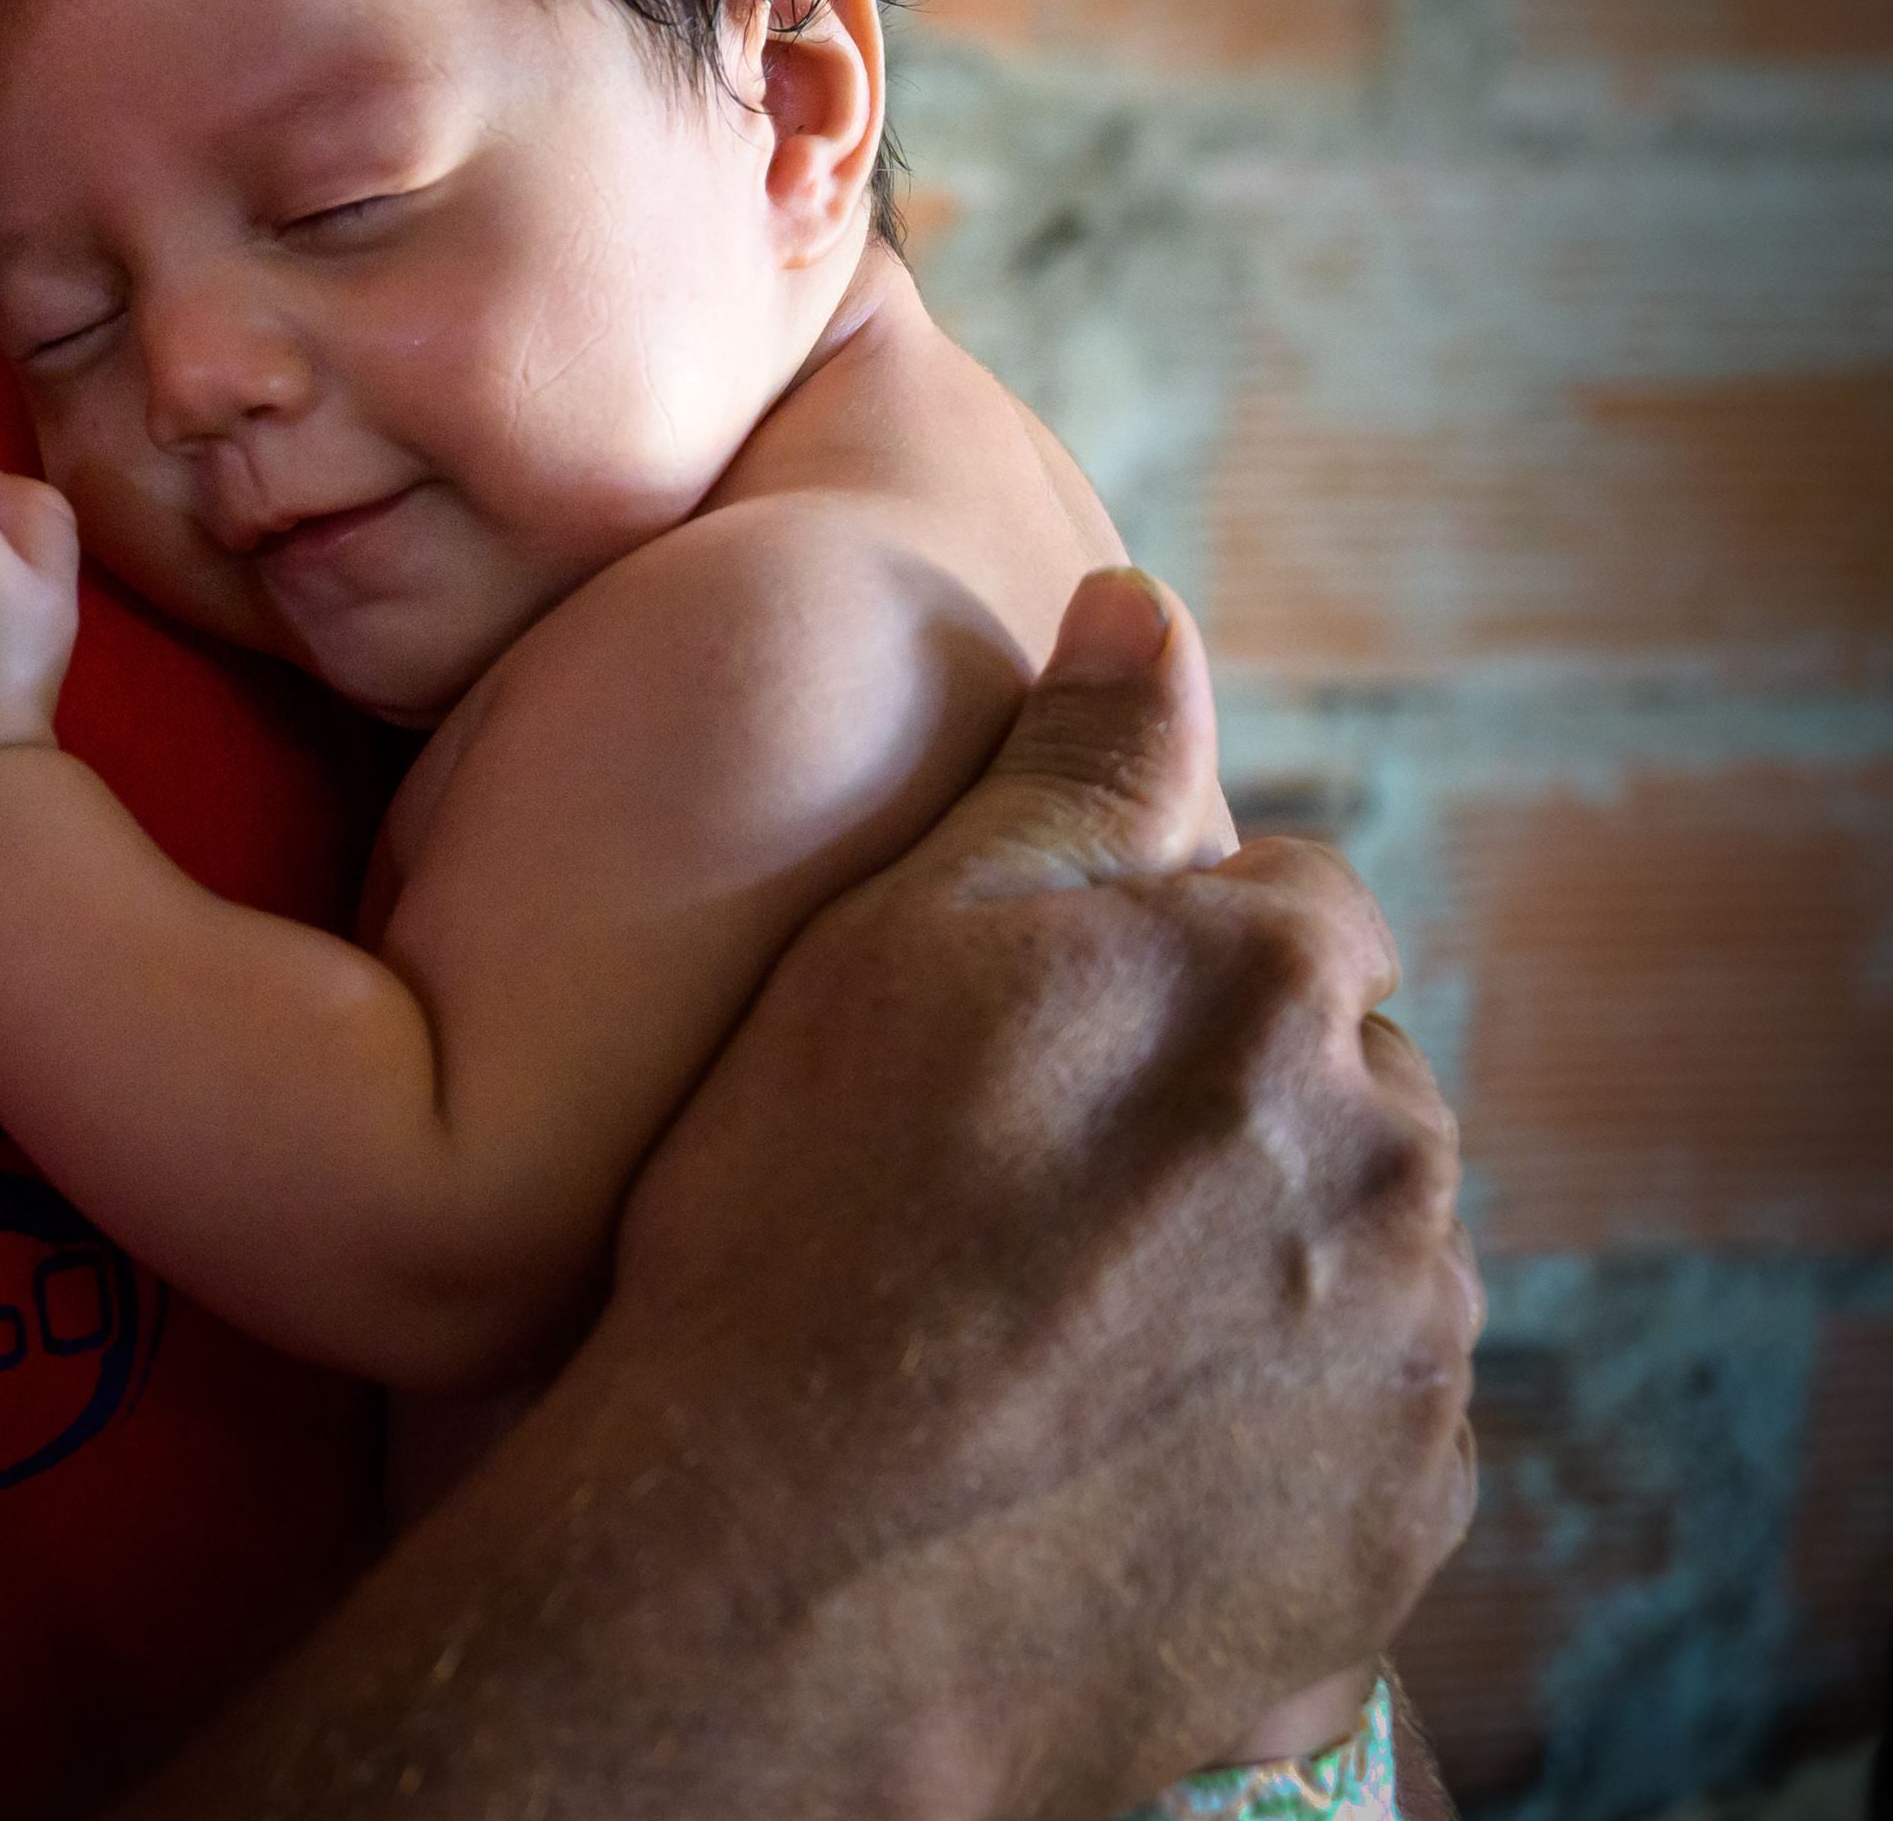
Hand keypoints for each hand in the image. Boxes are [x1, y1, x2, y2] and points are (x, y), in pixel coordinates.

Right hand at [126, 570, 1477, 1818]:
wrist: (777, 1575)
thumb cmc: (799, 1227)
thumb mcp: (898, 937)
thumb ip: (1062, 763)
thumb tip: (1145, 605)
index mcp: (1276, 985)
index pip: (1293, 912)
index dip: (1156, 964)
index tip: (1035, 1046)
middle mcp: (1388, 1161)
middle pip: (1341, 1092)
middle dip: (1228, 1117)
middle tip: (1026, 1198)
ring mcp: (1403, 1367)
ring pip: (1357, 1269)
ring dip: (1253, 1275)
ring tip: (1049, 1338)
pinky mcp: (1388, 1538)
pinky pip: (1351, 1450)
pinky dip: (1258, 1441)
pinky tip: (1096, 1456)